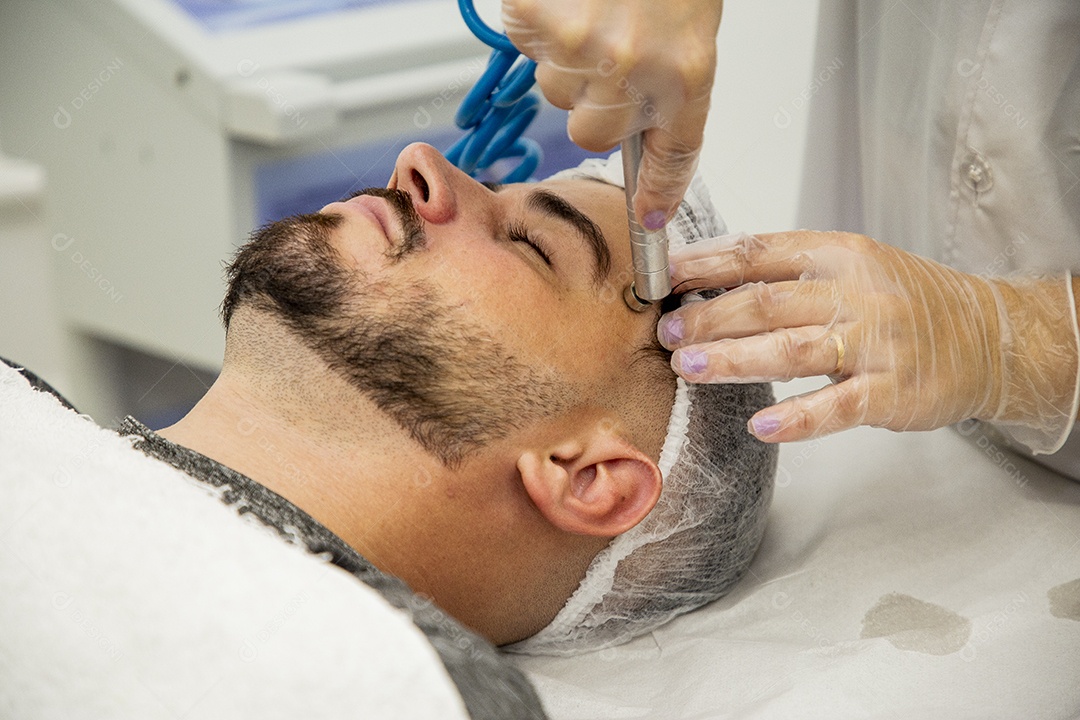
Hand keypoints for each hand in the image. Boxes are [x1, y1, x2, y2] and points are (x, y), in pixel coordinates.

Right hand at [501, 0, 723, 228]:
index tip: (651, 217)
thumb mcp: (689, 23)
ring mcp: (579, 47)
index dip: (658, 193)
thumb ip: (668, 78)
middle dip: (594, 99)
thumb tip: (640, 125)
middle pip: (590, 131)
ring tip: (593, 6)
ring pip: (555, 87)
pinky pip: (526, 42)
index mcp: (683, 72)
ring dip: (567, 55)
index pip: (672, 158)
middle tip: (611, 45)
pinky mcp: (536, 18)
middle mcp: (629, 68)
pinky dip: (538, 18)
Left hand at [656, 231, 1079, 451]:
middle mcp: (857, 294)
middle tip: (667, 331)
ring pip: (793, 350)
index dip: (707, 264)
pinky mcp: (894, 392)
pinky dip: (798, 419)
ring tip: (688, 366)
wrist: (989, 336)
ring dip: (734, 360)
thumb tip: (708, 280)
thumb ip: (789, 273)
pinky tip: (760, 427)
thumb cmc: (906, 302)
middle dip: (710, 316)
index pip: (760, 252)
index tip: (665, 276)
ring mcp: (878, 344)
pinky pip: (839, 406)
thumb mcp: (853, 267)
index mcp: (841, 255)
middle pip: (768, 302)